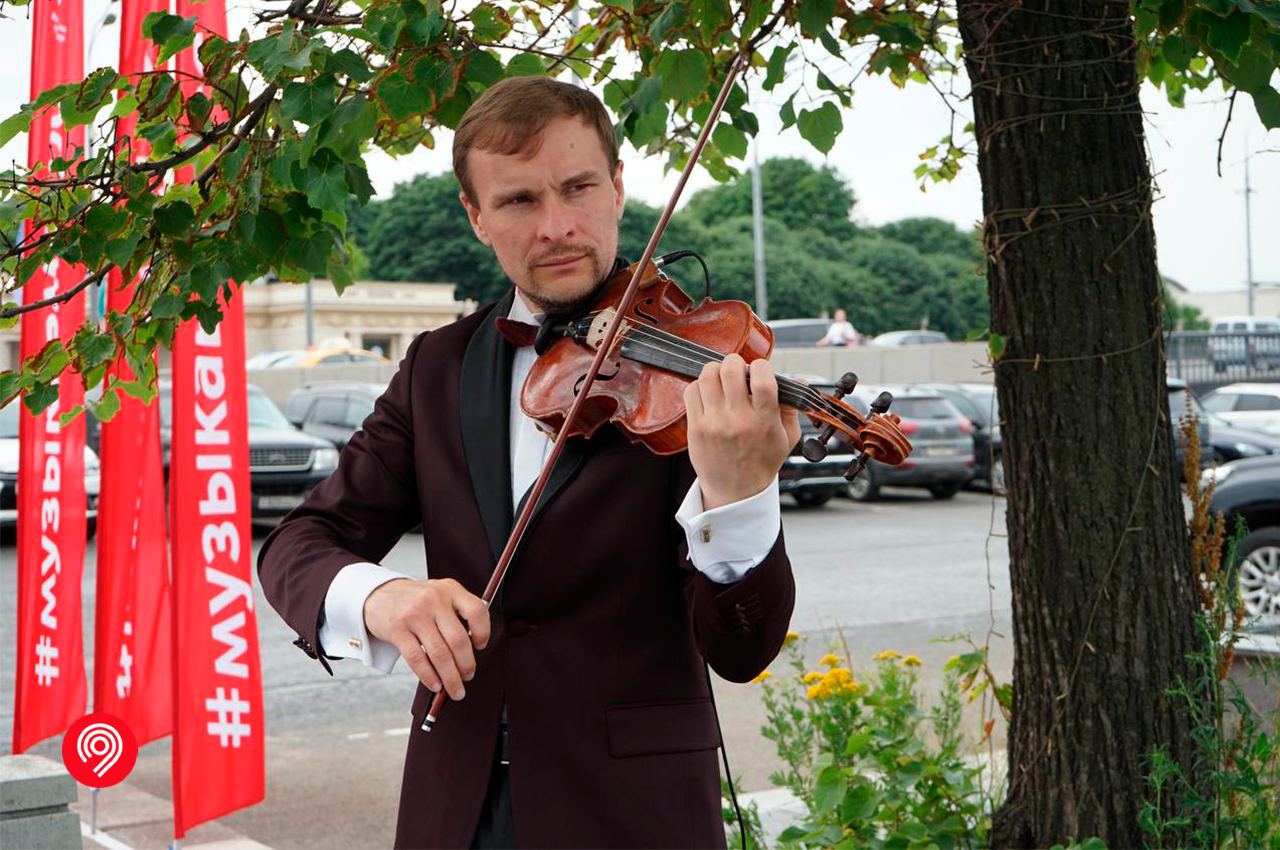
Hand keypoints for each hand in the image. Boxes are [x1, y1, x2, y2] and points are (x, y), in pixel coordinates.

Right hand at [362, 577, 490, 700]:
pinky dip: (429, 676)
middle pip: (458, 640)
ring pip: (439, 654)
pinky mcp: (397, 629)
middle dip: (466, 665)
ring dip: (450, 677)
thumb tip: (472, 650)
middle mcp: (434, 600)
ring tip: (455, 689)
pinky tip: (435, 684)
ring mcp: (415, 614)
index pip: (476, 611)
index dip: (483, 632)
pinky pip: (417, 659)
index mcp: (450, 589)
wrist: (378, 594)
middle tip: (468, 677)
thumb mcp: (440, 593)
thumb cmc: (416, 599)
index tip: (481, 646)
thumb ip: (457, 612)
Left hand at [683, 354, 801, 509]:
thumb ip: (791, 408)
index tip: (760, 370)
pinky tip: (709, 394)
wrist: (736, 491)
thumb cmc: (762, 462)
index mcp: (763, 420)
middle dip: (735, 363)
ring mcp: (714, 423)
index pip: (762, 378)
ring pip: (707, 376)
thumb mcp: (787, 438)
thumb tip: (798, 380)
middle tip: (738, 370)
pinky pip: (691, 392)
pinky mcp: (696, 427)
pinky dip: (699, 387)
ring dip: (715, 371)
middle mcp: (738, 420)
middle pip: (730, 370)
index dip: (761, 366)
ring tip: (722, 379)